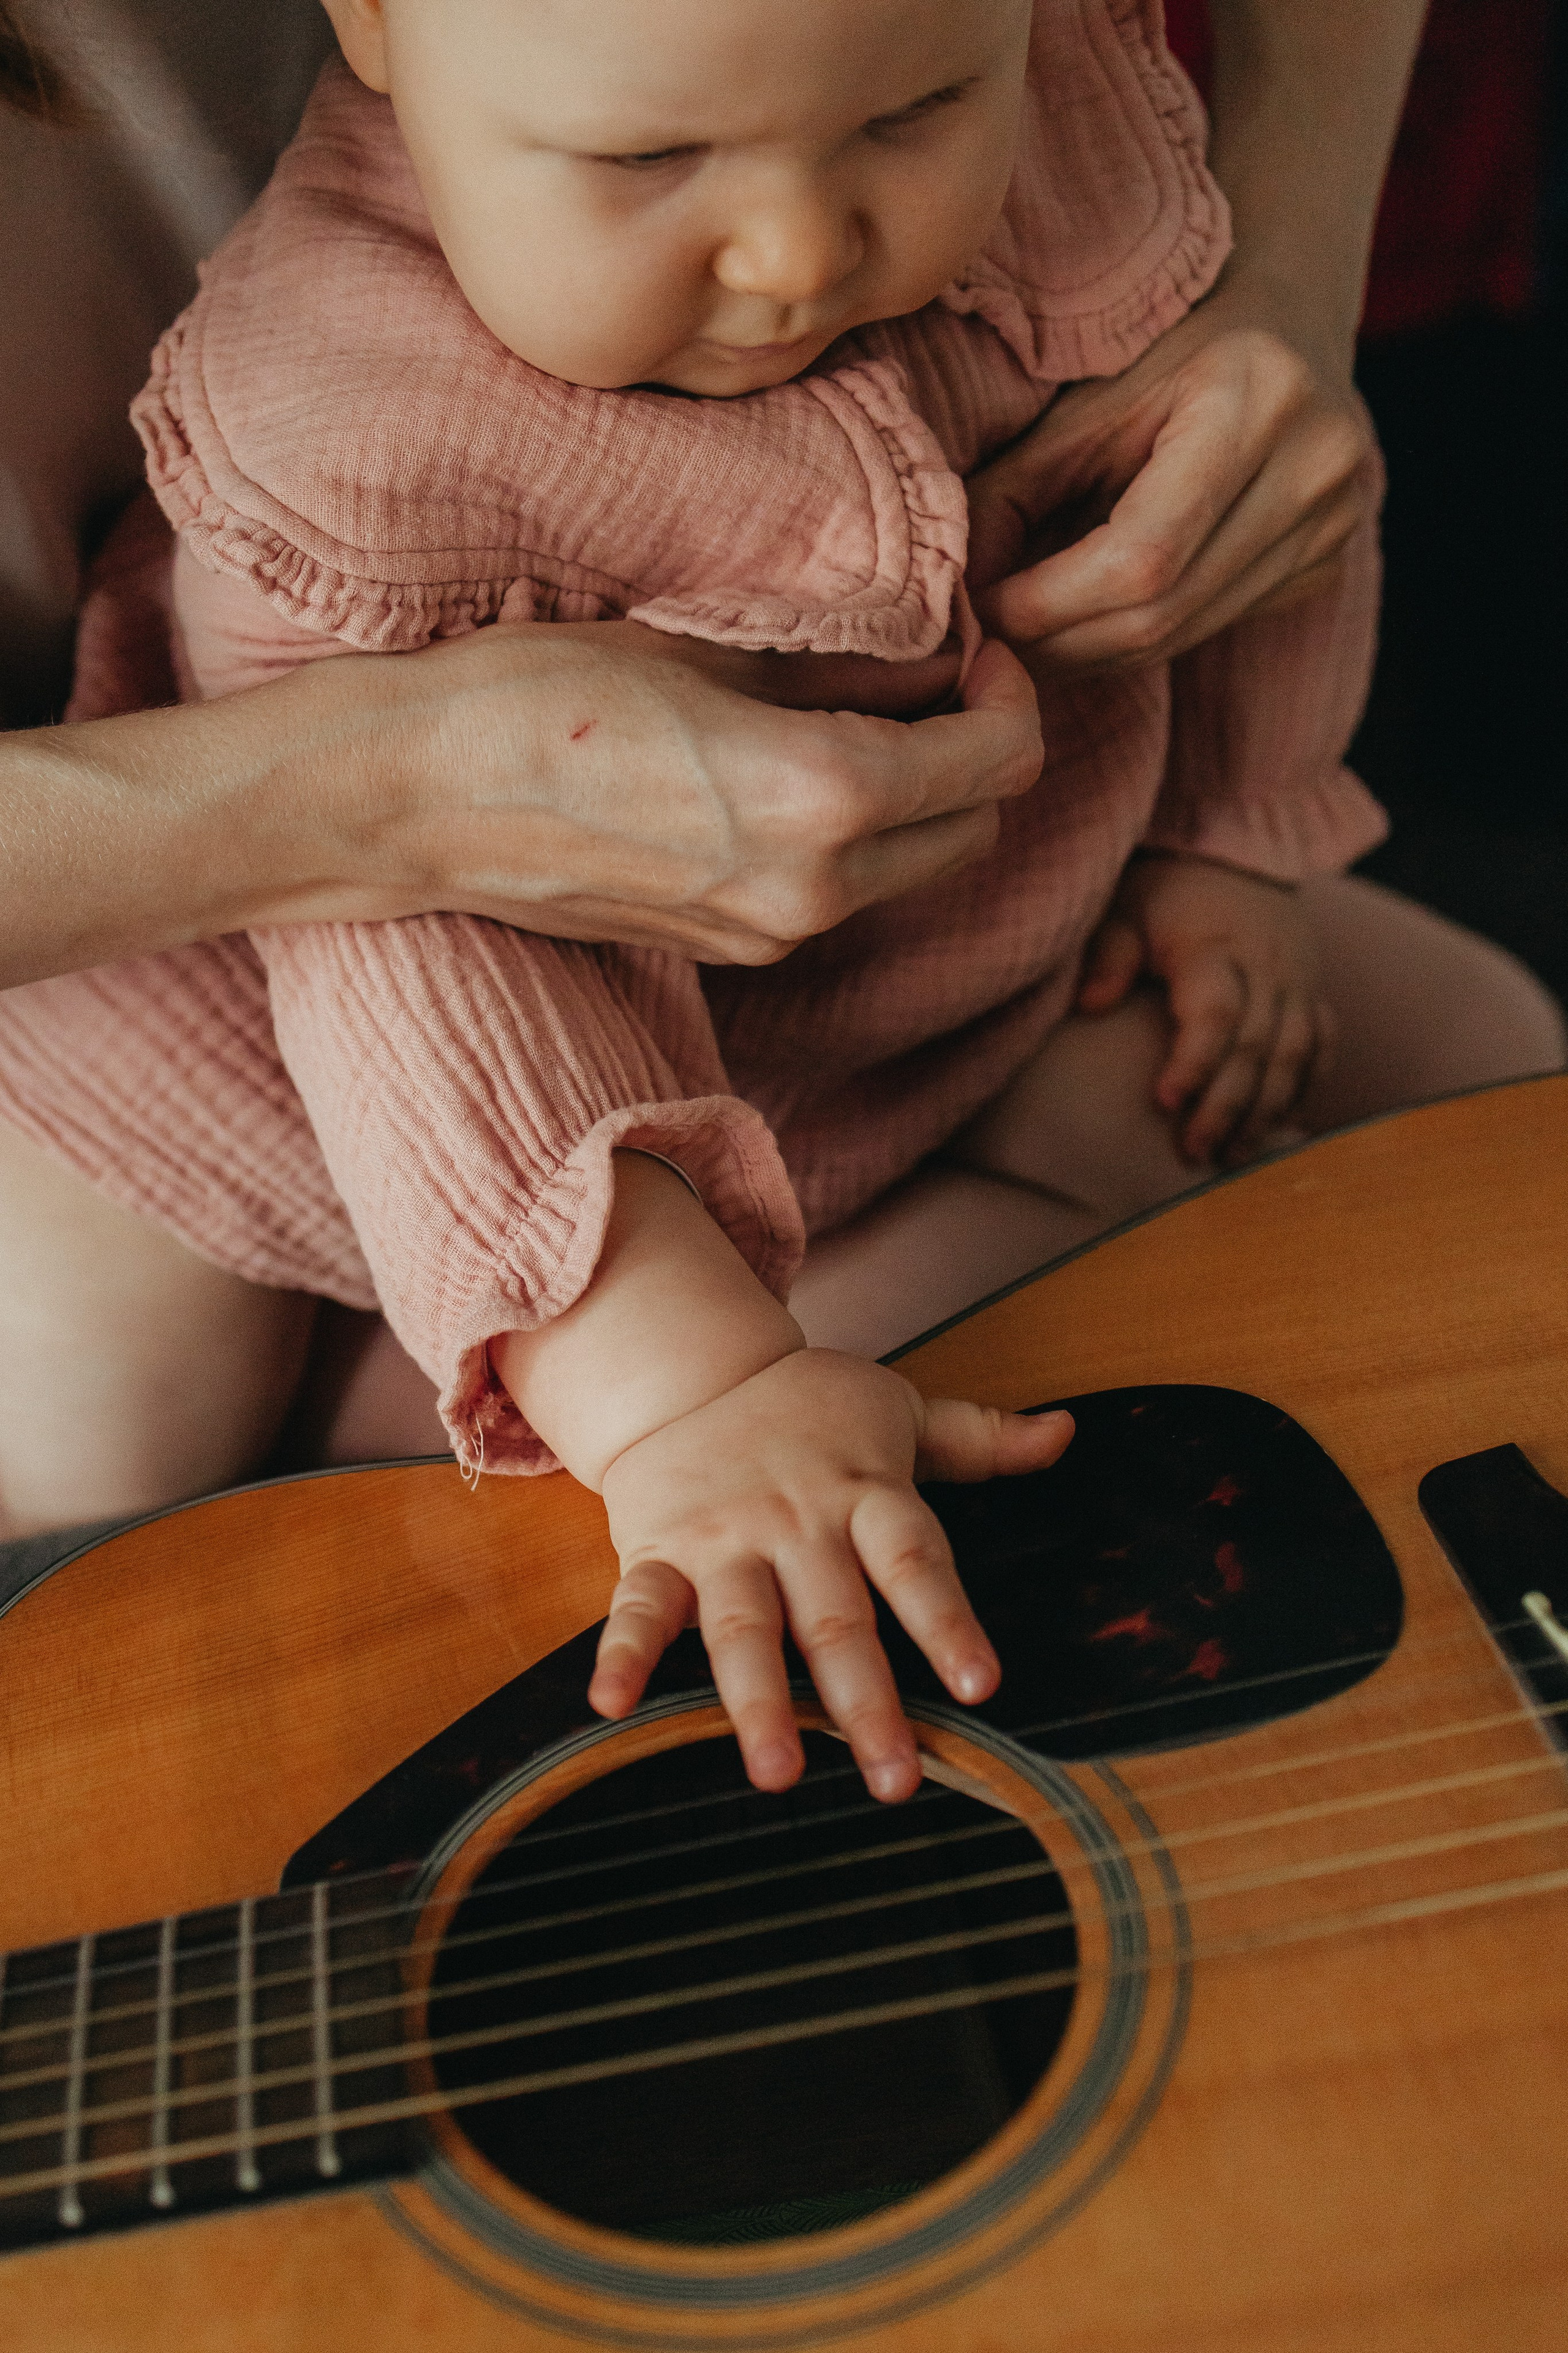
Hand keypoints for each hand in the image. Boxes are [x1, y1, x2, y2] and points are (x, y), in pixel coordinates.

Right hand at [362, 621, 1040, 967]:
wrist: (417, 799)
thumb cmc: (540, 693)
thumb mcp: (705, 642)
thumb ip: (839, 660)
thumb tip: (930, 655)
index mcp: (824, 798)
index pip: (999, 759)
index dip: (1007, 692)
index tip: (973, 646)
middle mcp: (815, 888)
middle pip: (975, 828)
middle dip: (975, 751)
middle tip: (928, 679)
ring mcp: (773, 933)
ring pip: (913, 870)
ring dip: (916, 801)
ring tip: (854, 720)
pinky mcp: (731, 950)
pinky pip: (838, 895)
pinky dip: (853, 842)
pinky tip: (788, 776)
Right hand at [590, 1350, 1073, 1799]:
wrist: (690, 1369)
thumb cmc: (807, 1407)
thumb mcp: (898, 1409)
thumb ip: (980, 1437)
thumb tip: (1066, 1434)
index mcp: (863, 1491)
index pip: (914, 1561)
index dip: (946, 1621)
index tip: (981, 1684)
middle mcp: (796, 1522)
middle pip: (834, 1619)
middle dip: (864, 1702)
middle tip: (895, 1780)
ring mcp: (724, 1539)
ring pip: (745, 1627)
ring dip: (758, 1702)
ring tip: (777, 1773)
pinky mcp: (658, 1551)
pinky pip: (639, 1606)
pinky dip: (623, 1653)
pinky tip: (612, 1704)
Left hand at [965, 272, 1378, 675]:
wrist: (1289, 320)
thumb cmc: (1173, 346)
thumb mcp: (1089, 396)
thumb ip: (1016, 488)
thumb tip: (951, 585)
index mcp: (1257, 399)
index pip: (1142, 555)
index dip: (1049, 603)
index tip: (982, 614)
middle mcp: (1316, 467)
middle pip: (1163, 611)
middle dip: (1059, 642)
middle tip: (991, 646)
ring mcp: (1333, 524)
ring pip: (1182, 636)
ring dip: (1089, 653)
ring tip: (1027, 642)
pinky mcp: (1327, 565)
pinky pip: (1209, 629)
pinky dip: (1136, 639)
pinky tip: (1091, 623)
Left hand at [1076, 853, 1333, 1164]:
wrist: (1231, 851)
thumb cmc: (1163, 889)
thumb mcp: (1124, 908)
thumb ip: (1110, 955)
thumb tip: (1091, 1003)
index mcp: (1215, 946)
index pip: (1216, 1013)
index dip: (1194, 1061)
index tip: (1163, 1101)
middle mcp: (1266, 967)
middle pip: (1257, 1047)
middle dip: (1227, 1106)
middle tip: (1194, 1153)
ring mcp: (1296, 982)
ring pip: (1295, 1055)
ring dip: (1266, 1111)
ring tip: (1232, 1158)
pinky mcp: (1312, 992)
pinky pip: (1321, 1046)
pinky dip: (1304, 1088)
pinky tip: (1279, 1128)